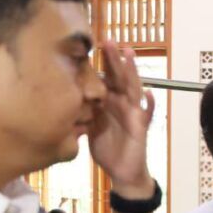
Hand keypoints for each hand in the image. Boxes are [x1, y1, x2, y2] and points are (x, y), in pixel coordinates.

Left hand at [89, 42, 155, 194]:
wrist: (121, 172)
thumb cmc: (107, 149)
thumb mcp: (89, 127)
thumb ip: (82, 112)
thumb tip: (62, 100)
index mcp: (108, 102)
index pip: (105, 78)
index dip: (100, 63)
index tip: (90, 45)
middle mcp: (121, 103)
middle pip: (119, 77)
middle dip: (114, 59)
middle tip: (107, 41)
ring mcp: (133, 113)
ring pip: (133, 88)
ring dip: (132, 71)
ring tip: (129, 54)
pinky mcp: (141, 127)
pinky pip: (147, 114)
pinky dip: (149, 104)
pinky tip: (148, 94)